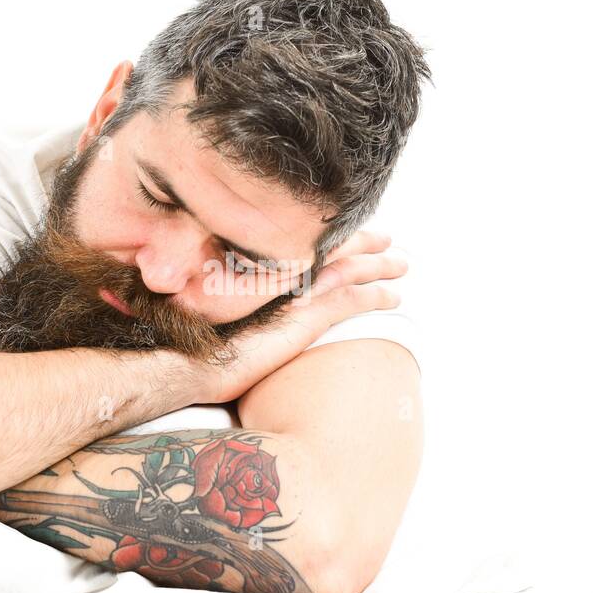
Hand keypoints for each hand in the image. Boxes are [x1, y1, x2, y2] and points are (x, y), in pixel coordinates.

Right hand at [193, 230, 407, 403]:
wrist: (192, 360)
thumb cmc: (193, 339)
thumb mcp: (214, 306)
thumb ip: (232, 291)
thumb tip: (240, 295)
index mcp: (261, 266)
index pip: (304, 243)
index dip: (328, 235)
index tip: (346, 232)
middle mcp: (282, 272)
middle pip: (333, 248)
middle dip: (362, 242)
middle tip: (386, 241)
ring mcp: (297, 293)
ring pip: (350, 270)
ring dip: (378, 265)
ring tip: (400, 264)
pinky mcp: (309, 317)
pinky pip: (353, 300)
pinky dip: (376, 296)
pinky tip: (394, 297)